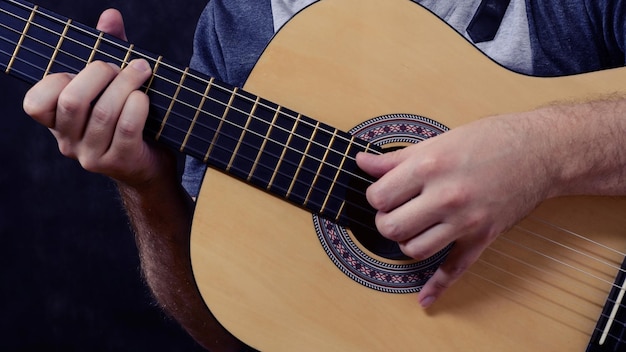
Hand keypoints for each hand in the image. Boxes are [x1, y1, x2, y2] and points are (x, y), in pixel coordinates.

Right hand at [22, 9, 171, 187]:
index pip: (35, 104)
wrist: (151, 165)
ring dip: (127, 84)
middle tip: (120, 66)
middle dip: (99, 73)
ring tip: (142, 71)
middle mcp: (69, 143)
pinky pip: (127, 127)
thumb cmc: (128, 118)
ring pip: (104, 112)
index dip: (58, 80)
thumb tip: (110, 15)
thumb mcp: (114, 84)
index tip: (85, 71)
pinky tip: (145, 97)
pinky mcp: (119, 162)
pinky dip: (138, 105)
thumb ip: (107, 50)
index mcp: (59, 123)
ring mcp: (93, 156)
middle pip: (72, 101)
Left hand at [356, 113, 553, 307]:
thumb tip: (362, 163)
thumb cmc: (488, 140)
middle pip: (391, 227)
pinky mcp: (482, 237)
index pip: (379, 196)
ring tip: (413, 228)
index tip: (385, 193)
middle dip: (385, 221)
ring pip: (414, 250)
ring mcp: (465, 221)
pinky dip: (437, 288)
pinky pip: (455, 270)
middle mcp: (446, 196)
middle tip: (395, 212)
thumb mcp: (437, 142)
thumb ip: (396, 158)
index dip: (376, 196)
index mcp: (430, 167)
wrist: (539, 151)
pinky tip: (424, 299)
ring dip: (406, 242)